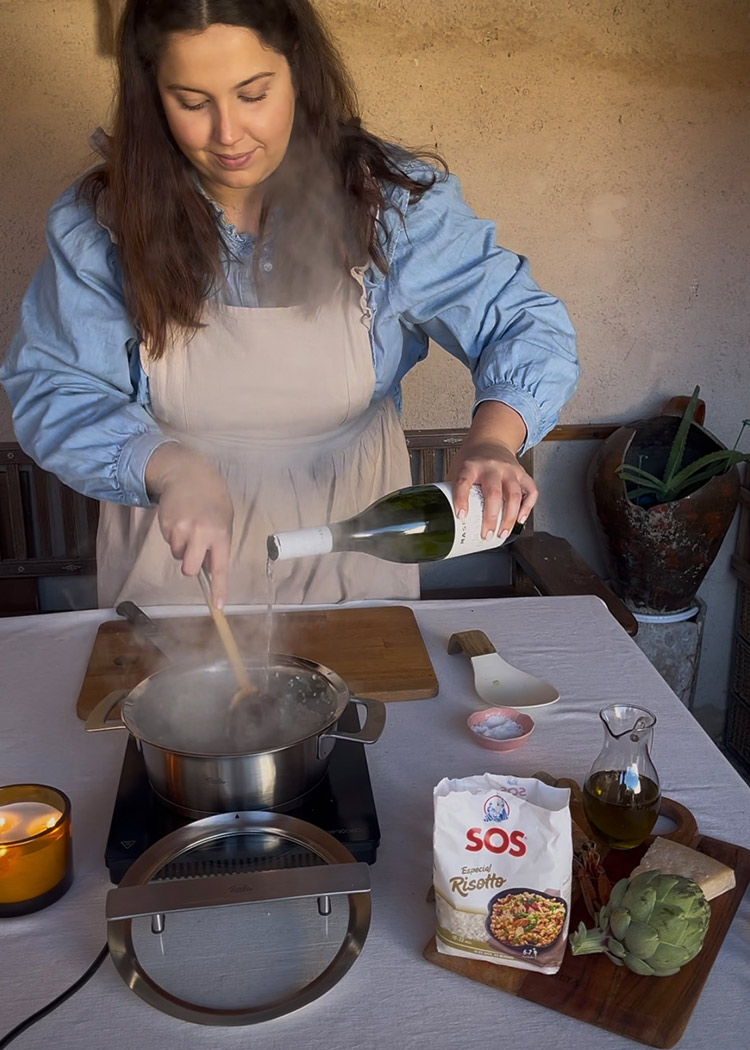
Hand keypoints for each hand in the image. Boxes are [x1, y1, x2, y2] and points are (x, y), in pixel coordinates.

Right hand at [145, 443, 233, 606]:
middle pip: (189, 569)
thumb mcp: (224, 520)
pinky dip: (174, 535)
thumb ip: (218, 543)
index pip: (219, 568)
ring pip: (178, 555)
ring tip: (189, 525)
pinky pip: (170, 542)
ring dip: (182, 547)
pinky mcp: (165, 526)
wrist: (188, 475)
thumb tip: (209, 568)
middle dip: (190, 565)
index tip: (218, 607)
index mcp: (220, 534)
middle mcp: (200, 534)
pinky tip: (180, 519)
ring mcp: (181, 530)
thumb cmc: (212, 499)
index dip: (218, 589)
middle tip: (193, 551)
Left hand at [447, 402, 537, 538]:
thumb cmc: (472, 458)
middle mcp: (491, 467)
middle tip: (486, 534)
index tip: (461, 515)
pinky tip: (520, 519)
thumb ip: (453, 487)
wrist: (491, 440)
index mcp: (471, 465)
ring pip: (514, 495)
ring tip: (502, 534)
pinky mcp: (521, 473)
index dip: (462, 499)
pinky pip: (530, 491)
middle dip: (490, 518)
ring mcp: (508, 470)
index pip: (464, 481)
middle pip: (493, 493)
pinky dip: (527, 507)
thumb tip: (443, 514)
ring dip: (509, 518)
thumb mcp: (458, 467)